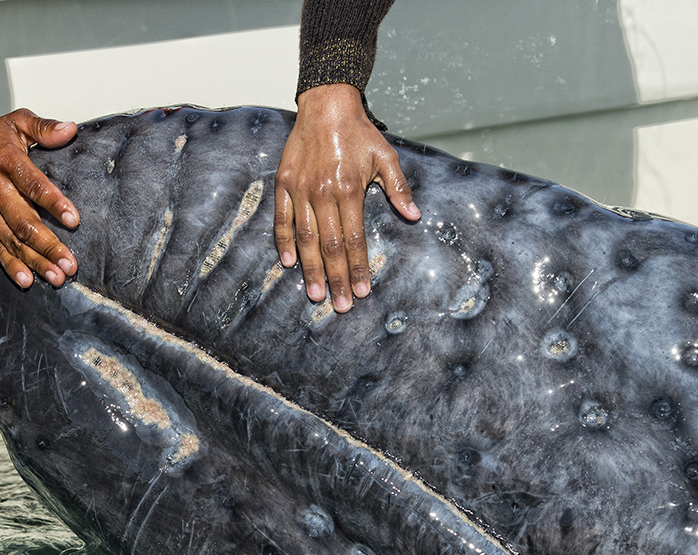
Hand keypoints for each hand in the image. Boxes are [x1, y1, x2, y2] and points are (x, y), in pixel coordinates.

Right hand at [0, 109, 79, 288]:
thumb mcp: (15, 123)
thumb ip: (43, 128)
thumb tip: (70, 130)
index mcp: (7, 162)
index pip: (33, 185)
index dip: (54, 203)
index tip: (73, 220)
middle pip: (24, 222)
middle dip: (48, 245)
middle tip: (70, 264)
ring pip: (12, 240)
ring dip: (35, 261)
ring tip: (57, 277)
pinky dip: (11, 266)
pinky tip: (27, 281)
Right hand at [274, 83, 419, 312]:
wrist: (327, 105)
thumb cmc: (359, 132)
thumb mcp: (386, 157)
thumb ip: (399, 188)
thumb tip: (414, 216)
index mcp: (349, 190)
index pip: (355, 239)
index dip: (358, 268)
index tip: (361, 292)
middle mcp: (324, 193)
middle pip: (330, 246)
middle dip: (336, 278)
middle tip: (338, 305)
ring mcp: (301, 189)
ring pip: (305, 238)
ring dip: (311, 269)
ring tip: (315, 294)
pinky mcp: (285, 183)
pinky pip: (283, 219)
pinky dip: (285, 242)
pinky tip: (289, 263)